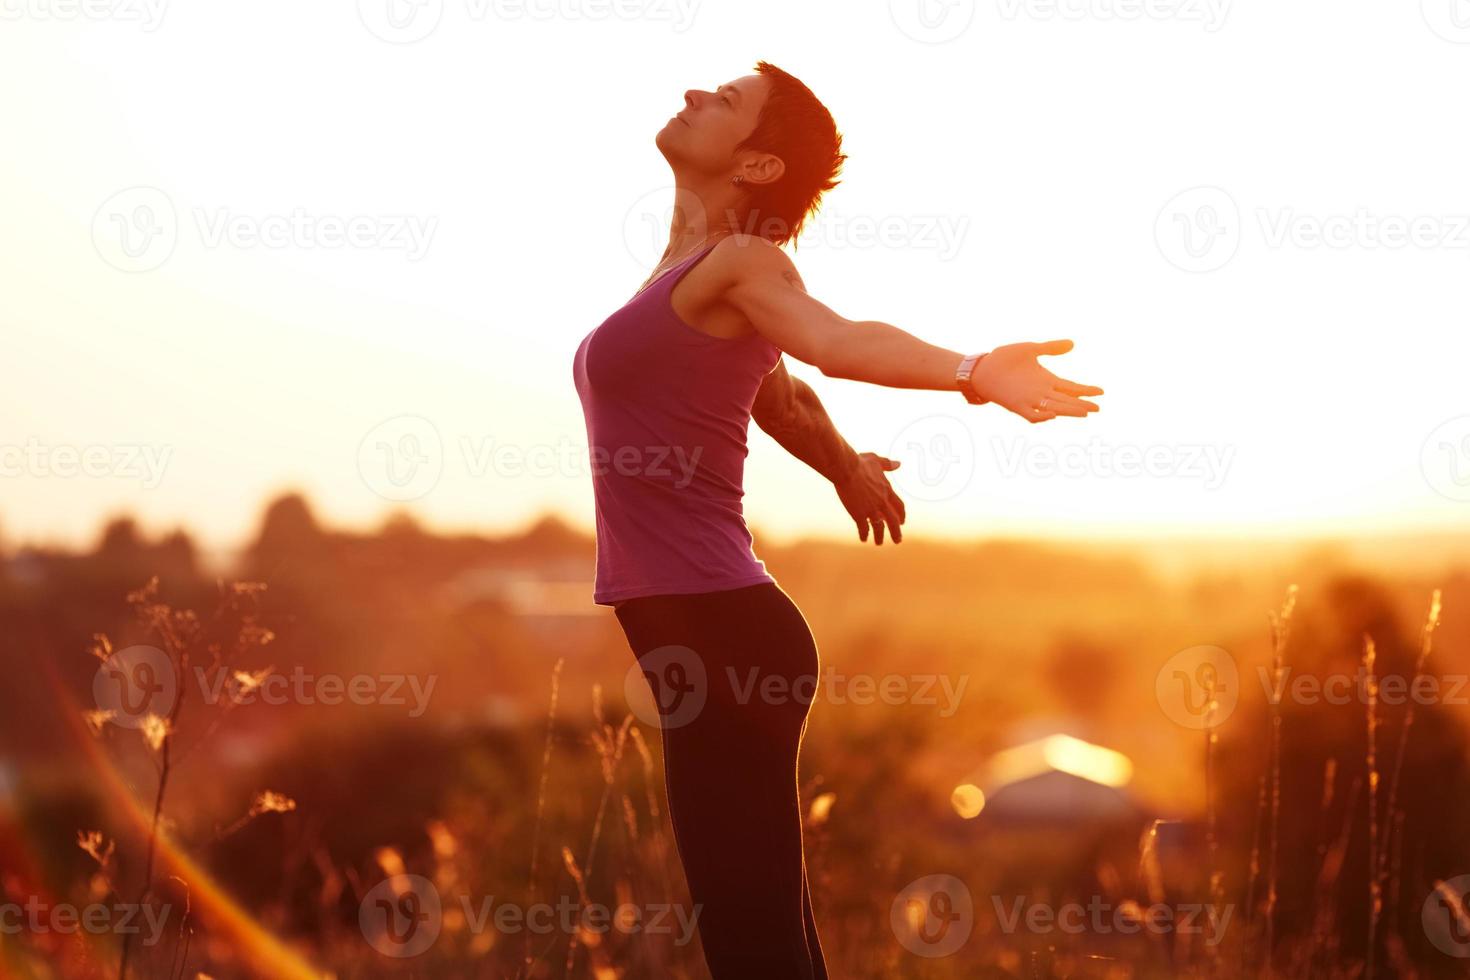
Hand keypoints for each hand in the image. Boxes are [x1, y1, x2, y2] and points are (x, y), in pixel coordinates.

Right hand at [835, 453, 905, 544]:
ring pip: (879, 528)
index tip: (902, 522)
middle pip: (893, 521)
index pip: (899, 506)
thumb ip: (888, 464)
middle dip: (896, 532)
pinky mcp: (859, 514)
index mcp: (887, 491)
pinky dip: (864, 534)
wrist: (846, 469)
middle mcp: (882, 503)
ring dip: (880, 537)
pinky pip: (864, 529)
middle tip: (898, 540)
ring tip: (879, 543)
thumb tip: (898, 464)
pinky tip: (863, 539)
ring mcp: (871, 510)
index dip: (901, 515)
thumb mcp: (876, 460)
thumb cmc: (859, 463)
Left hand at [969, 339, 1102, 422]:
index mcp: (1046, 379)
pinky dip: (1041, 416)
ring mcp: (1029, 399)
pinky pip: (1031, 415)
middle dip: (1081, 404)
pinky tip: (1052, 414)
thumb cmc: (1004, 358)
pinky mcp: (1016, 405)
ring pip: (1054, 408)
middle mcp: (1041, 391)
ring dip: (1068, 411)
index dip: (1085, 390)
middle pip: (1066, 400)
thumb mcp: (1030, 349)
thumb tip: (1072, 343)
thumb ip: (1051, 347)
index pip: (1070, 387)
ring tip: (1084, 413)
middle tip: (1098, 408)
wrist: (982, 368)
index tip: (1100, 392)